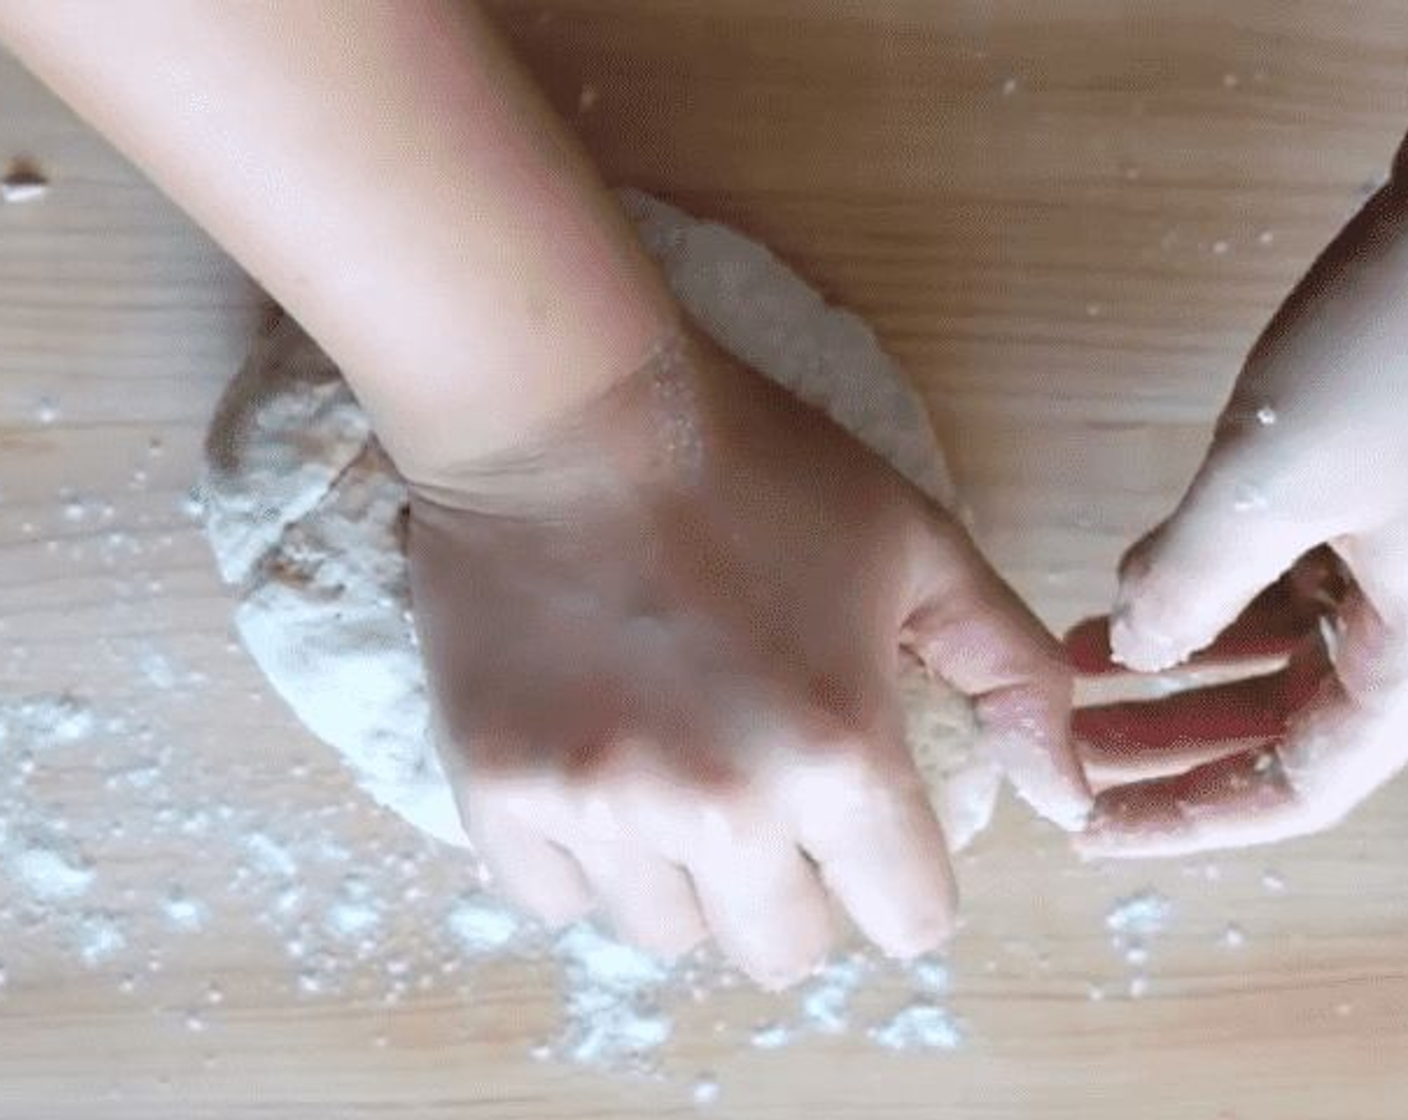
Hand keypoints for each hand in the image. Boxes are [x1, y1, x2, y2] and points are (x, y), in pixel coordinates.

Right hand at [407, 329, 1090, 986]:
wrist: (571, 411)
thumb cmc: (755, 469)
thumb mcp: (919, 547)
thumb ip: (1015, 675)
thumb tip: (1066, 795)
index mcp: (839, 751)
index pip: (909, 921)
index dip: (904, 876)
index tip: (875, 830)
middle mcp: (719, 806)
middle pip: (786, 950)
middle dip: (800, 889)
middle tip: (774, 797)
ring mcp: (598, 806)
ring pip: (670, 932)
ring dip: (690, 876)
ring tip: (678, 771)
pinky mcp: (499, 790)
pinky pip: (559, 899)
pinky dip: (588, 858)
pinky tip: (599, 770)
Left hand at [1071, 141, 1407, 857]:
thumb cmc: (1407, 342)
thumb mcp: (1276, 480)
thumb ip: (1192, 580)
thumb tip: (1132, 645)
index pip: (1298, 784)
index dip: (1188, 816)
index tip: (1093, 826)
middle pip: (1284, 728)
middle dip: (1168, 743)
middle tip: (1067, 751)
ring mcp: (1401, 562)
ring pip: (1277, 655)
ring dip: (1177, 666)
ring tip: (1074, 671)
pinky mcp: (1379, 502)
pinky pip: (1285, 580)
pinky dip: (1206, 593)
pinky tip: (1127, 592)